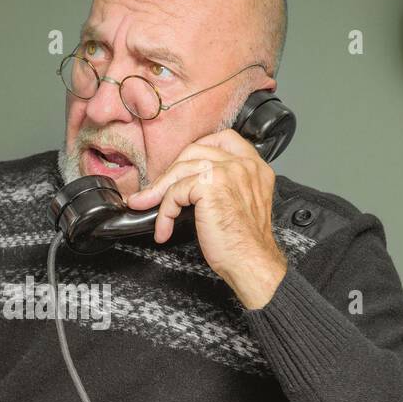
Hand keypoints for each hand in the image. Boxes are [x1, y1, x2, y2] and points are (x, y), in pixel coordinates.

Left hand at [127, 130, 286, 308]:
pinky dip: (164, 213)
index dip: (198, 148)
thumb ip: (224, 186)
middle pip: (195, 151)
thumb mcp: (240, 203)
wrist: (252, 262)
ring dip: (158, 191)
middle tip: (155, 193)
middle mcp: (244, 164)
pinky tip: (164, 229)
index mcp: (255, 166)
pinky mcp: (211, 186)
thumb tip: (186, 185)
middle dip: (171, 172)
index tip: (182, 167)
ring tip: (147, 207)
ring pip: (181, 170)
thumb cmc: (245, 243)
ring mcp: (228, 172)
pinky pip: (175, 193)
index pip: (223, 139)